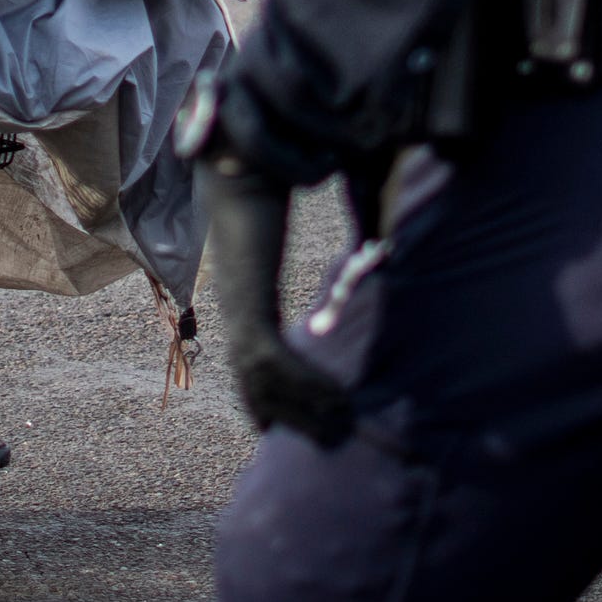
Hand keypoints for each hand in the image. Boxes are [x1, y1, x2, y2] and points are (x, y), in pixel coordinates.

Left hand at [198, 157, 356, 446]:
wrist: (237, 160)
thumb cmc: (266, 191)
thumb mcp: (293, 237)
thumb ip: (313, 248)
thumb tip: (367, 252)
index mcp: (242, 297)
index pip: (249, 361)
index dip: (266, 397)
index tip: (285, 426)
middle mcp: (235, 307)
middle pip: (252, 383)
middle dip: (291, 415)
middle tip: (329, 441)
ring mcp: (238, 307)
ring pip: (263, 380)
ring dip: (305, 408)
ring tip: (341, 429)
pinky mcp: (248, 301)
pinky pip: (274, 359)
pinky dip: (305, 384)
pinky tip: (335, 399)